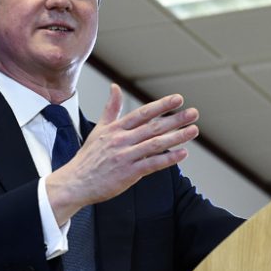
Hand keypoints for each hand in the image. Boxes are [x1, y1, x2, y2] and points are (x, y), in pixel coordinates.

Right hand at [45, 83, 198, 224]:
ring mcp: (125, 157)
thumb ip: (111, 109)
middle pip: (153, 127)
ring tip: (193, 130)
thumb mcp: (98, 129)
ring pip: (155, 144)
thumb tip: (115, 87)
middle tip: (193, 113)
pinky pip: (152, 164)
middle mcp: (121, 140)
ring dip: (177, 137)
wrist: (76, 183)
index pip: (142, 113)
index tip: (178, 99)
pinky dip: (168, 159)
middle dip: (175, 119)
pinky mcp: (128, 173)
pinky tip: (182, 153)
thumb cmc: (88, 158)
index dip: (161, 106)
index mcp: (115, 129)